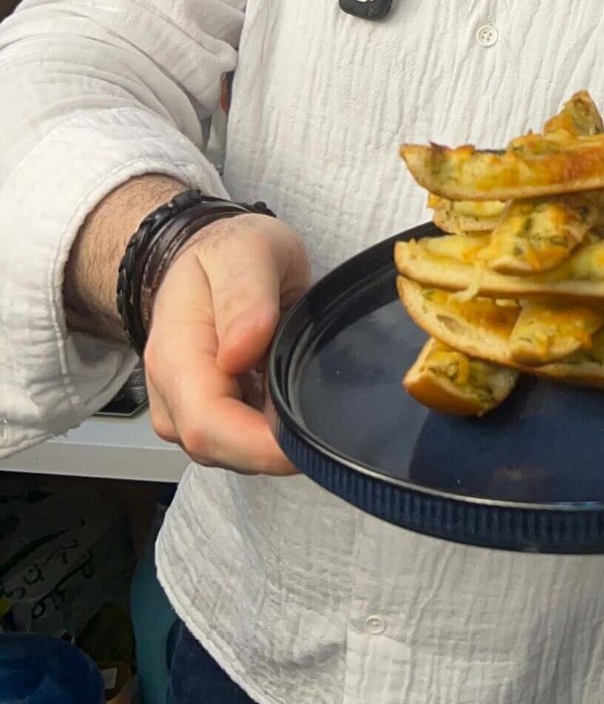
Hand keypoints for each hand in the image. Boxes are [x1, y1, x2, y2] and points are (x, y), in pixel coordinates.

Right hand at [144, 215, 310, 474]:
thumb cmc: (229, 252)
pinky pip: (242, 441)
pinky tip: (296, 401)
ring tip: (312, 396)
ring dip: (276, 440)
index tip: (309, 440)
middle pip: (222, 449)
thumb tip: (239, 352)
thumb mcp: (246, 251)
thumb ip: (245, 294)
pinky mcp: (208, 415)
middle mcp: (171, 394)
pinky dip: (273, 431)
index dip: (259, 446)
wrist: (209, 255)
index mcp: (175, 354)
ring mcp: (187, 410)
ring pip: (235, 452)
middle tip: (331, 421)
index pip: (207, 425)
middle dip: (276, 449)